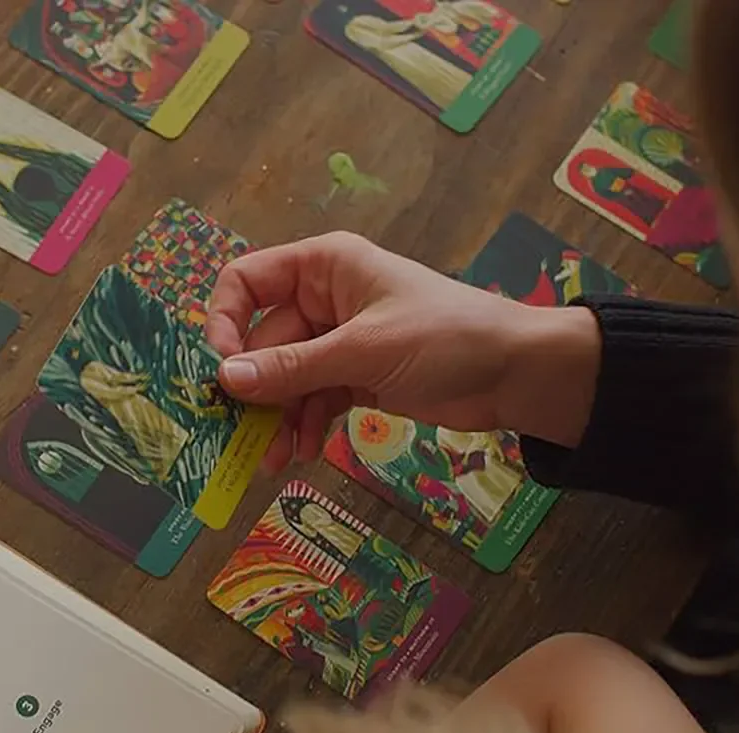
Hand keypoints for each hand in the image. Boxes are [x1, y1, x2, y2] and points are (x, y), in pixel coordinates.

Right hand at [205, 232, 600, 471]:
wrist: (517, 374)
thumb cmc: (445, 337)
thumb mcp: (364, 351)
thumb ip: (293, 368)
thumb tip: (224, 380)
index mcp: (323, 267)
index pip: (246, 281)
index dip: (225, 322)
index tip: (221, 370)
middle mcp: (323, 299)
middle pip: (262, 342)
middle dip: (253, 390)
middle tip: (237, 436)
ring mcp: (339, 341)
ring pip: (285, 378)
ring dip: (276, 418)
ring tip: (273, 460)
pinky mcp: (356, 377)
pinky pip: (312, 399)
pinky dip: (304, 425)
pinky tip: (303, 453)